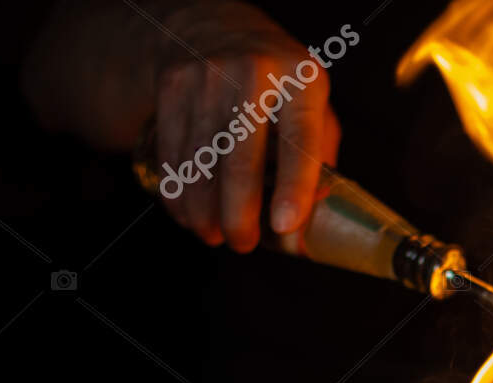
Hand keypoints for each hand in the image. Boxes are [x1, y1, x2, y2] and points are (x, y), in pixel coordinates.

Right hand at [153, 3, 343, 252]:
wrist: (218, 29)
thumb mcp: (313, 103)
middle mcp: (254, 73)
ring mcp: (208, 76)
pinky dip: (178, 193)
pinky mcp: (172, 85)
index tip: (284, 226)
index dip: (292, 188)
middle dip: (239, 215)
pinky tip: (188, 213)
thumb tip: (313, 215)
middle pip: (240, 160)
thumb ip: (320, 156)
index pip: (300, 140)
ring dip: (203, 212)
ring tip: (214, 235)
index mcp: (301, 79)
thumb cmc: (278, 81)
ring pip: (200, 163)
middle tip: (243, 243)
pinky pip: (172, 153)